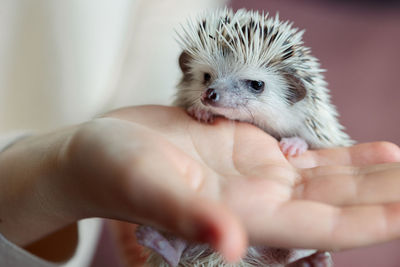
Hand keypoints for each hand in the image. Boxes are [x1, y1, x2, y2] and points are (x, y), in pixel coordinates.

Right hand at [0, 105, 398, 263]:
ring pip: (328, 179)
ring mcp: (257, 175)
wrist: (104, 151)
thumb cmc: (113, 170)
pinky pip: (307, 157)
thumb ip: (187, 215)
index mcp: (239, 215)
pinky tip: (374, 151)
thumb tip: (231, 242)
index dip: (369, 221)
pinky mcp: (250, 152)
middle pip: (335, 202)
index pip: (320, 225)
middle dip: (383, 196)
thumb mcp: (145, 186)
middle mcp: (257, 200)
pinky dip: (342, 155)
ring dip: (371, 175)